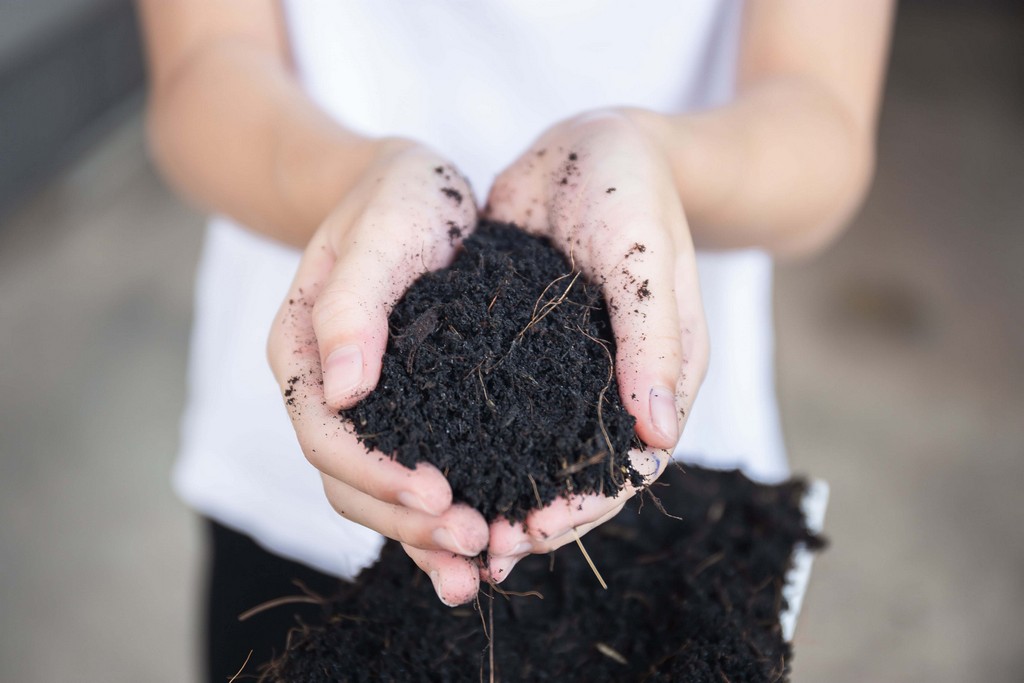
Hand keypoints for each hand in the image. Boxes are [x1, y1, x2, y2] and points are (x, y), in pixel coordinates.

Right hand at [268, 140, 486, 605]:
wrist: (412, 187)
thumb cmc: (399, 196)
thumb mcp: (386, 231)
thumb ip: (355, 303)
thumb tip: (342, 389)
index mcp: (300, 351)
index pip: (323, 434)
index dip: (374, 475)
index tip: (437, 497)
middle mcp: (324, 388)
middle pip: (346, 480)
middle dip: (405, 521)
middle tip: (472, 542)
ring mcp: (360, 405)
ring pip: (374, 491)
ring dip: (421, 536)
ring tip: (478, 566)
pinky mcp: (401, 409)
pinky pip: (409, 472)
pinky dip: (436, 515)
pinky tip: (480, 544)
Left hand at [482, 110, 709, 581]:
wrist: (591, 142)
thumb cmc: (633, 193)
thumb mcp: (646, 259)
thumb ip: (655, 343)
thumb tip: (661, 436)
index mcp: (658, 378)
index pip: (628, 467)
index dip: (584, 509)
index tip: (531, 534)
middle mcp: (612, 387)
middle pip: (576, 477)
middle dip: (531, 519)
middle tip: (477, 551)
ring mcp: (566, 373)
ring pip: (532, 454)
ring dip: (496, 494)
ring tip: (447, 530)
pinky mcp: (523, 351)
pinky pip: (498, 410)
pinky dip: (470, 443)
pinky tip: (428, 463)